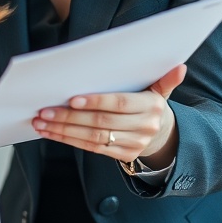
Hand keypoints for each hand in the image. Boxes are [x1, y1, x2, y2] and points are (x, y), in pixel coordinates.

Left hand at [32, 64, 186, 166]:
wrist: (163, 135)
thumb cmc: (149, 105)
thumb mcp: (159, 91)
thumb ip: (165, 80)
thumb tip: (180, 67)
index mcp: (152, 107)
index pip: (120, 104)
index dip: (96, 102)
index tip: (72, 99)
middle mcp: (144, 127)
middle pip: (101, 123)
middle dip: (70, 117)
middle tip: (45, 110)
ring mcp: (132, 144)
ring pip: (92, 137)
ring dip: (63, 130)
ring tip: (41, 122)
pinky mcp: (121, 156)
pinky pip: (90, 148)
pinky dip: (68, 139)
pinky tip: (50, 132)